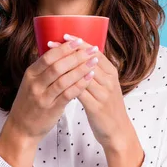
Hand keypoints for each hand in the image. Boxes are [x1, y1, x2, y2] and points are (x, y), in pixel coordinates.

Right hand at [5, 35, 100, 141]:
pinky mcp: (51, 109)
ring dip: (81, 69)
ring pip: (64, 79)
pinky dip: (79, 85)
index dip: (64, 48)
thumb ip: (44, 69)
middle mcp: (35, 84)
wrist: (21, 128)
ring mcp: (43, 97)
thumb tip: (61, 50)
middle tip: (91, 49)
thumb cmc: (29, 103)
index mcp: (30, 74)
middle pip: (57, 66)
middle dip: (76, 56)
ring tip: (94, 61)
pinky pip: (68, 94)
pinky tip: (89, 78)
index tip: (78, 40)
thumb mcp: (31, 82)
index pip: (48, 56)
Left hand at [59, 34, 135, 149]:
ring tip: (48, 58)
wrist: (117, 131)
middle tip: (51, 42)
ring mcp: (103, 94)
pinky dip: (67, 83)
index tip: (63, 35)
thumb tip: (79, 54)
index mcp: (111, 73)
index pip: (94, 52)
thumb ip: (95, 71)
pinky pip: (79, 91)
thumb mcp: (106, 85)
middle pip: (87, 60)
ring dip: (63, 64)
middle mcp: (109, 81)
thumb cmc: (108, 106)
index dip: (78, 43)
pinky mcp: (96, 107)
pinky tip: (54, 79)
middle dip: (67, 50)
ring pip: (81, 74)